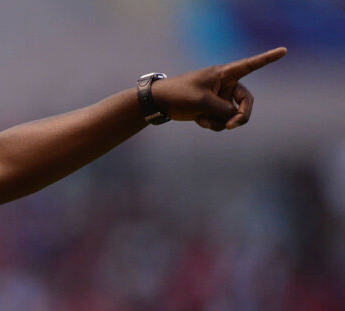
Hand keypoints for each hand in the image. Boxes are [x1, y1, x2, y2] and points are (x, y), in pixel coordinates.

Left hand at [151, 47, 286, 130]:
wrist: (160, 102)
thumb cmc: (180, 95)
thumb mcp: (203, 103)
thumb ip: (223, 110)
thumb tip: (234, 117)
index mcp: (224, 74)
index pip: (250, 65)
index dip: (267, 59)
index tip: (284, 50)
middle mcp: (225, 84)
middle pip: (245, 102)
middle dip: (240, 116)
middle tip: (231, 126)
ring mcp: (220, 98)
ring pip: (231, 115)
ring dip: (219, 121)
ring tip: (202, 118)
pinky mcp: (213, 109)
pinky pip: (221, 121)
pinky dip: (211, 124)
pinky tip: (198, 120)